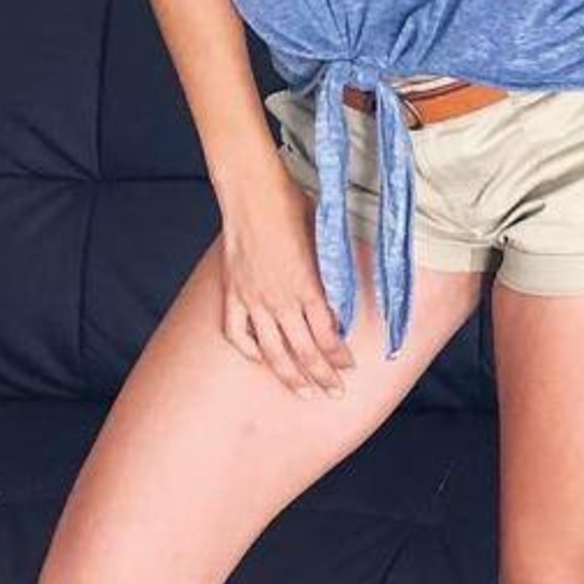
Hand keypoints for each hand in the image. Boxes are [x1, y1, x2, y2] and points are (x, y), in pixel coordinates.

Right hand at [220, 171, 357, 397]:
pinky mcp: (233, 293)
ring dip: (290, 377)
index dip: (340, 357)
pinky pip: (237, 333)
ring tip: (303, 393)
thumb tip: (348, 294)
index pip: (328, 336)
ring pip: (272, 352)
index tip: (350, 367)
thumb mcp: (325, 238)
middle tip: (335, 394)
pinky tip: (260, 359)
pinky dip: (249, 351)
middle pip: (305, 352)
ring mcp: (253, 299)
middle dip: (323, 378)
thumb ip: (335, 272)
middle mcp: (281, 299)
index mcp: (308, 286)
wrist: (253, 190)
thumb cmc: (293, 205)